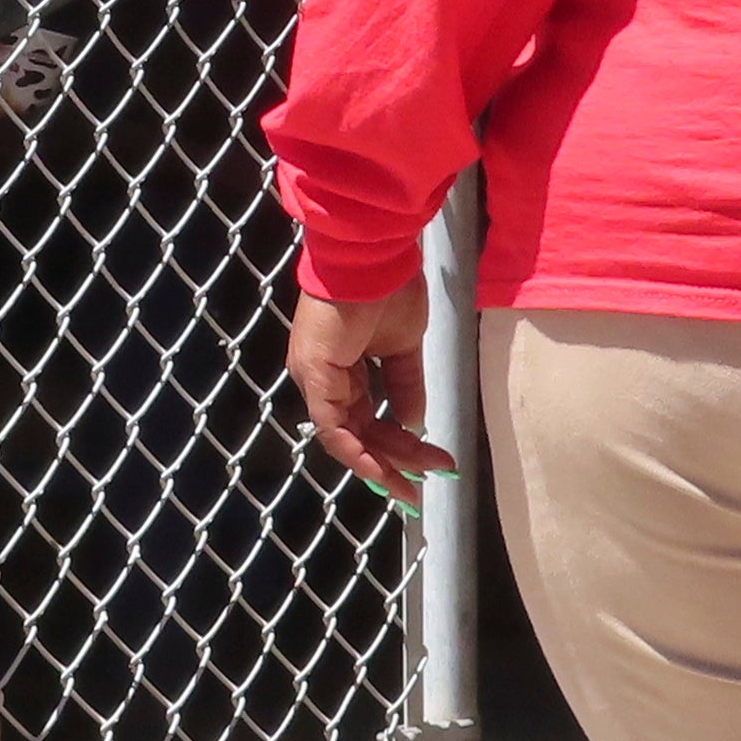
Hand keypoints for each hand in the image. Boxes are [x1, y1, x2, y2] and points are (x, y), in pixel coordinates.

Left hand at [288, 283, 454, 492]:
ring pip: (347, 436)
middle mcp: (323, 377)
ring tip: (417, 481)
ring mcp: (315, 377)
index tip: (426, 464)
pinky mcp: (314, 374)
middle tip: (426, 483)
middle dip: (396, 460)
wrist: (375, 257)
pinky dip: (356, 452)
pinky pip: (333, 426)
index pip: (364, 419)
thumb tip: (414, 423)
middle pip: (359, 432)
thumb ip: (405, 386)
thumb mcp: (404, 348)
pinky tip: (383, 471)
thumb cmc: (389, 289)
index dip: (394, 444)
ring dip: (384, 461)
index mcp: (341, 368)